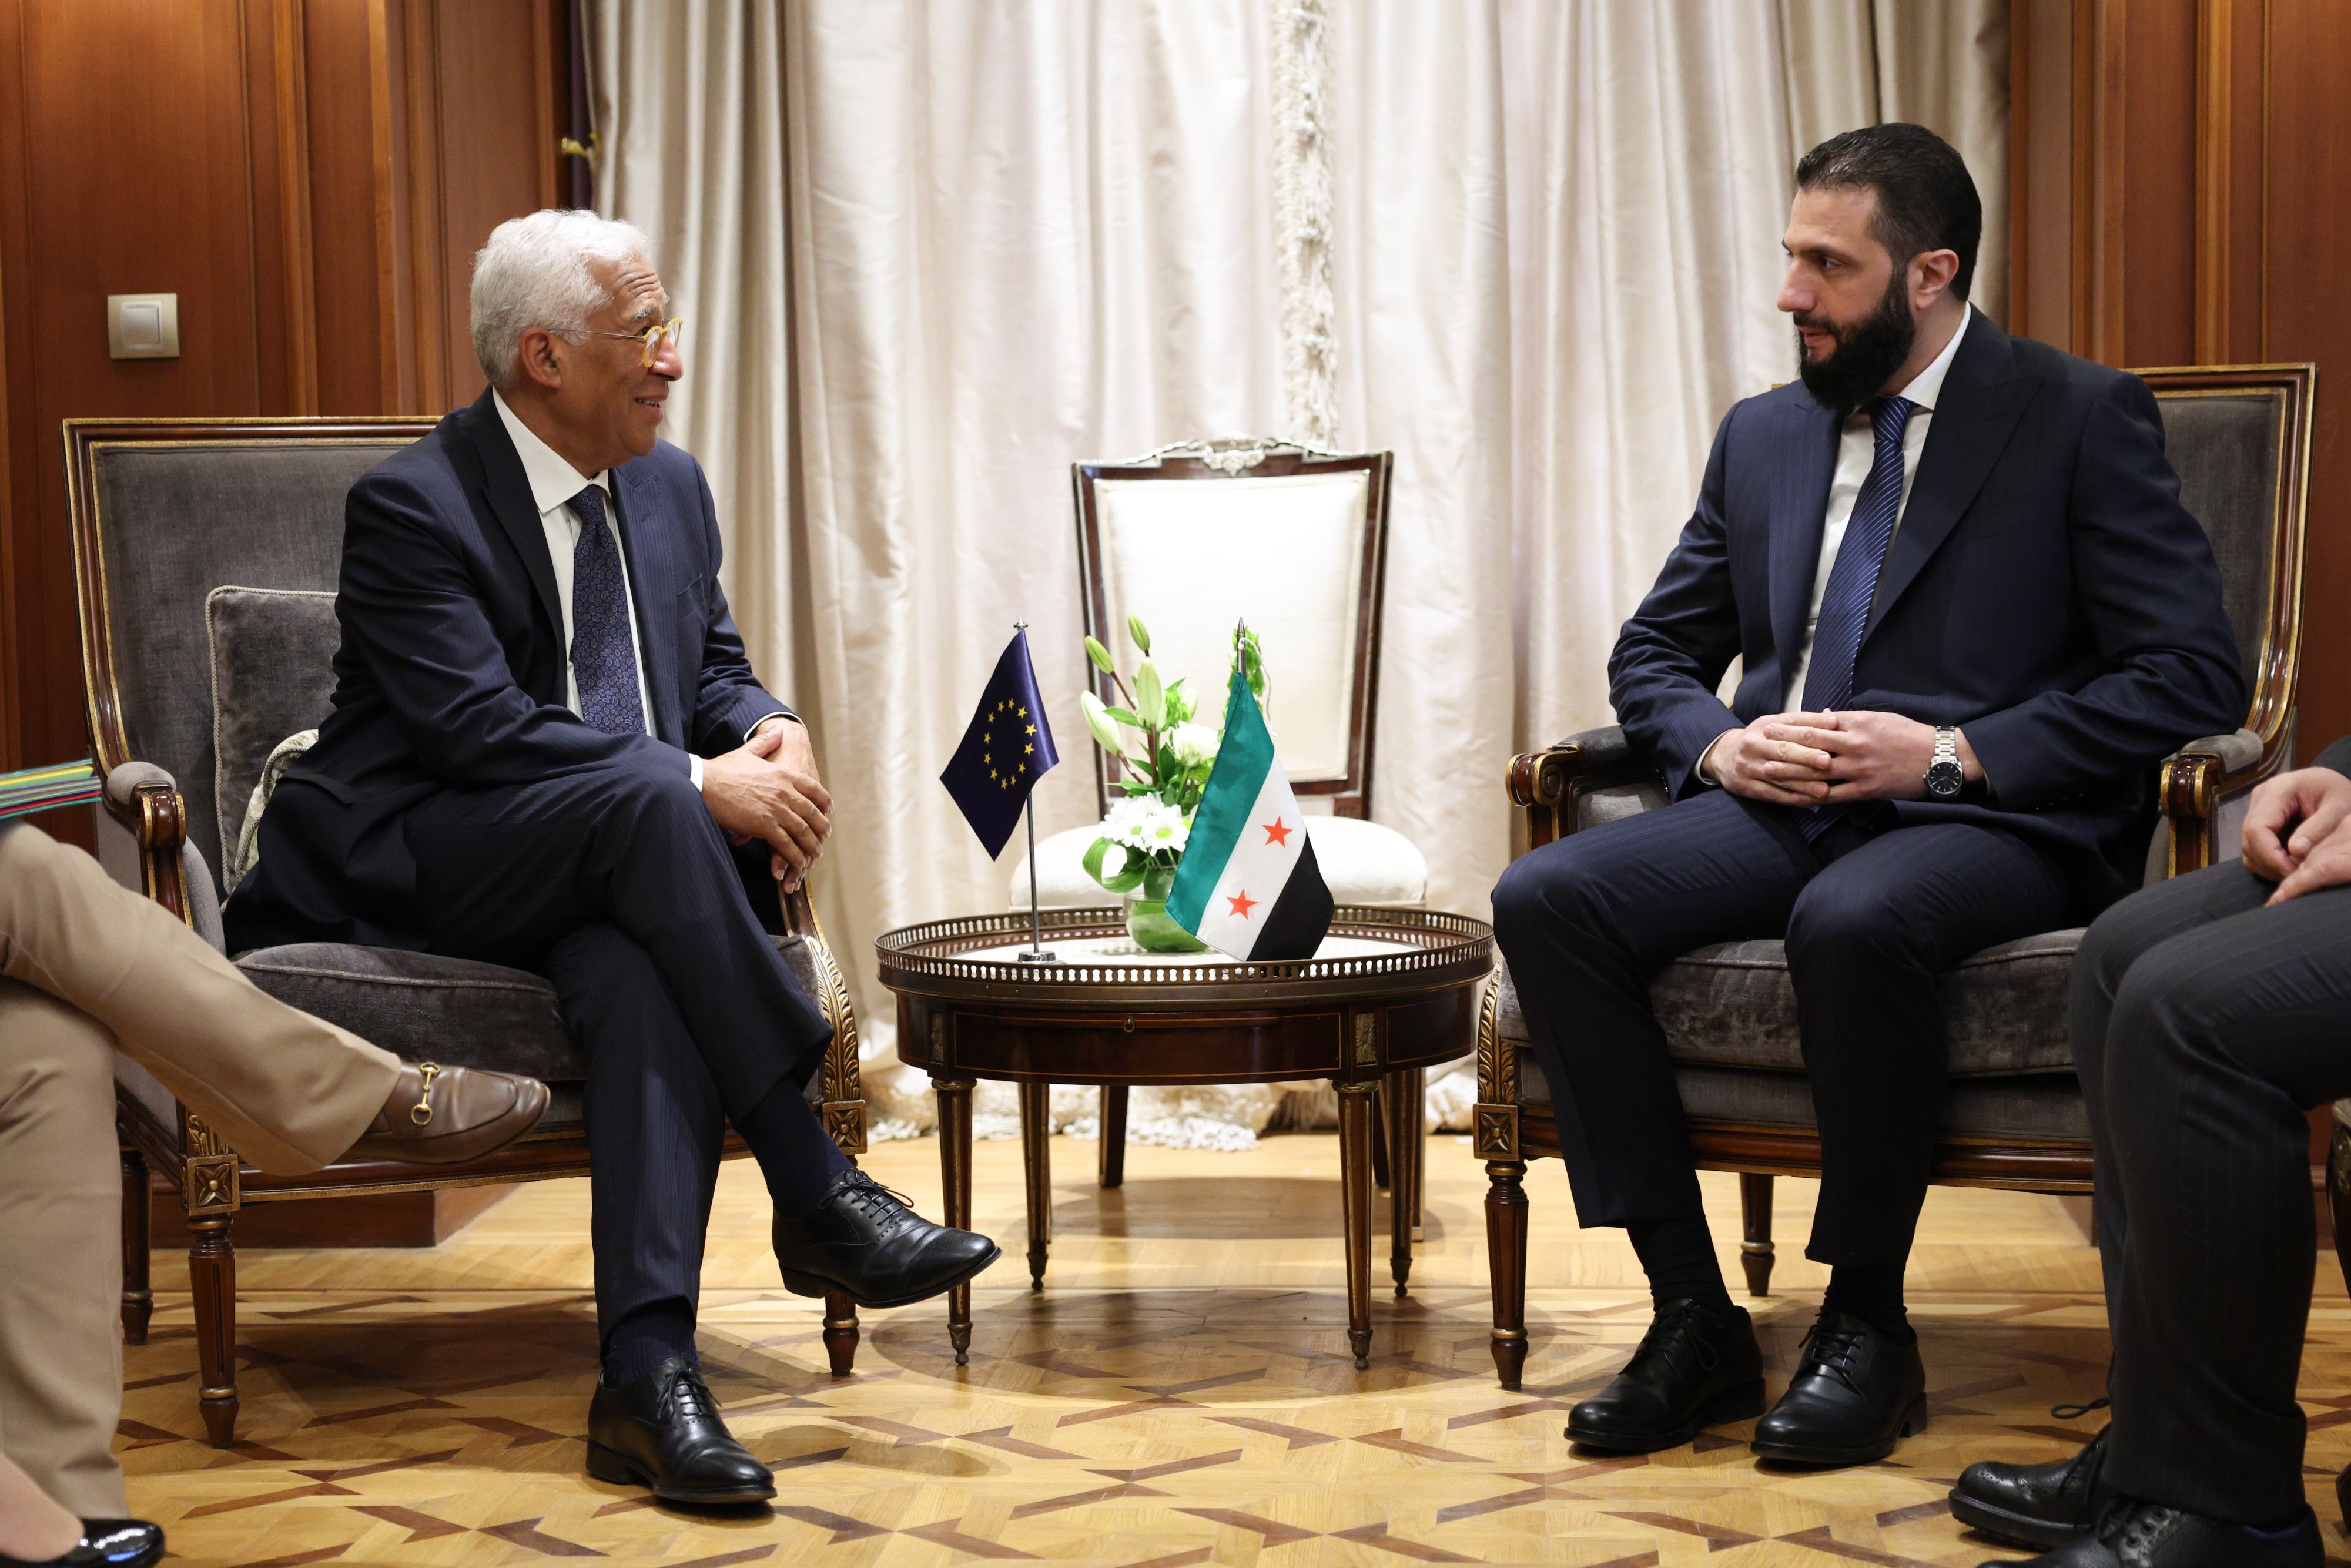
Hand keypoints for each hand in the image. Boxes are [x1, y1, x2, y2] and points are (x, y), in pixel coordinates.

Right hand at [702, 718, 831, 890]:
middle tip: (825, 836)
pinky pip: (786, 844)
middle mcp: (785, 792)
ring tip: (815, 854)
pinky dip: (795, 856)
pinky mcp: (764, 826)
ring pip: (802, 831)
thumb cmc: (723, 768)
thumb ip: (766, 742)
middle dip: (821, 827)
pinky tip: (800, 863)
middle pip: (812, 813)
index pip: (814, 789)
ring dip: (811, 845)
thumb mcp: (748, 751)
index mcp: (784, 774)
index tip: (828, 810)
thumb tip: (778, 729)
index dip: (824, 801)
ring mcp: (776, 810)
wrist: (705, 782)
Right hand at [1702, 713, 1836, 805]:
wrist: (1722, 756)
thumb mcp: (1774, 726)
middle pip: (1783, 749)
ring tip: (1824, 789)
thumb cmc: (1759, 741)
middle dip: (1806, 756)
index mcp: (1765, 725)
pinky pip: (1772, 794)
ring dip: (1803, 783)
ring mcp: (1748, 766)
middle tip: (1827, 761)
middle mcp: (1754, 744)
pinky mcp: (1746, 786)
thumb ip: (1802, 724)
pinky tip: (1808, 802)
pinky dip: (1791, 798)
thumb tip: (1833, 717)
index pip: (1791, 722)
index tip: (1833, 725)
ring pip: (1779, 775)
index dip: (1813, 723)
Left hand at [1758, 711, 1981, 802]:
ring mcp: (1859, 768)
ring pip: (1817, 770)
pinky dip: (1814, 796)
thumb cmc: (1909, 735)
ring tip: (1768, 769)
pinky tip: (1797, 797)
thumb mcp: (1879, 719)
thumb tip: (1823, 715)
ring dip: (1790, 770)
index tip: (1772, 723)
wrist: (1938, 758)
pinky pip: (1834, 795)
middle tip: (1760, 742)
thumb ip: (1849, 718)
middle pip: (1811, 743)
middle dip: (1783, 743)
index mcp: (1857, 723)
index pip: (1817, 723)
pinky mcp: (1866, 789)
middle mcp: (1854, 744)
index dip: (1791, 724)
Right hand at [2244, 766, 2350, 900]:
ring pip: (2248, 847)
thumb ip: (2317, 829)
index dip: (2271, 856)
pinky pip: (2254, 847)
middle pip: (2249, 840)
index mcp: (2276, 791)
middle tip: (2298, 876)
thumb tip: (2294, 852)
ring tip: (2295, 871)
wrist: (2336, 787)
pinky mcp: (2259, 820)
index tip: (2294, 873)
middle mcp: (2259, 799)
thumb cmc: (2340, 794)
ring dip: (2268, 865)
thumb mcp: (2339, 809)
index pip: (2257, 829)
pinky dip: (2268, 861)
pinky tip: (2289, 863)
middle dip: (2270, 863)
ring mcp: (2256, 809)